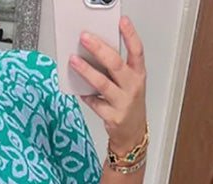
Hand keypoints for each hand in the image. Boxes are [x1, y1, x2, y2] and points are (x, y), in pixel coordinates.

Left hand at [69, 15, 146, 153]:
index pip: (137, 50)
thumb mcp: (130, 83)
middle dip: (99, 49)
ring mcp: (122, 102)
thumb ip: (118, 69)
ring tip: (74, 61)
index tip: (122, 21)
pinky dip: (86, 96)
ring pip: (102, 83)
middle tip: (85, 38)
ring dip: (86, 71)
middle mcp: (132, 87)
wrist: (132, 132)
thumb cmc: (129, 103)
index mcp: (138, 74)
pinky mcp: (112, 117)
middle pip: (116, 64)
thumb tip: (96, 52)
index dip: (130, 35)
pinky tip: (79, 90)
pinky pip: (95, 103)